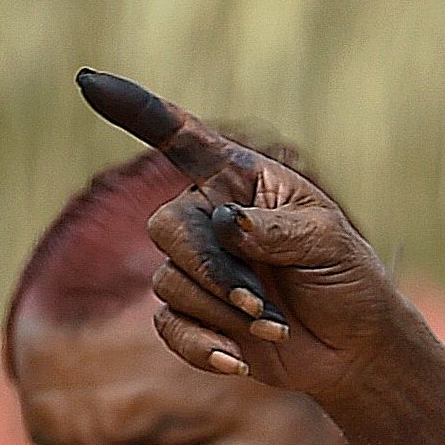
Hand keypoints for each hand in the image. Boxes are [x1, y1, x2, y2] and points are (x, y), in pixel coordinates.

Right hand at [76, 70, 400, 398]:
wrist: (355, 348)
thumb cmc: (348, 280)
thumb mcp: (330, 243)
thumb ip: (279, 228)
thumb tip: (226, 222)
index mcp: (240, 181)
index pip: (182, 139)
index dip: (137, 111)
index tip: (89, 82)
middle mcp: (208, 217)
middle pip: (168, 228)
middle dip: (212, 270)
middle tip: (261, 303)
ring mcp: (197, 268)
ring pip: (170, 282)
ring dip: (225, 311)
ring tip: (274, 326)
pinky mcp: (193, 315)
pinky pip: (169, 326)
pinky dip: (203, 347)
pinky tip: (238, 362)